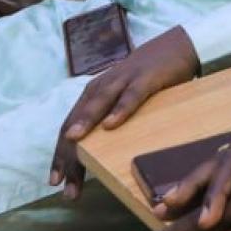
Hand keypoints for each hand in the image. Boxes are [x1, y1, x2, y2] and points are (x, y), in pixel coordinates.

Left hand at [48, 26, 198, 198]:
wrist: (175, 47)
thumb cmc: (145, 79)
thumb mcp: (122, 98)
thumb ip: (110, 119)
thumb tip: (98, 156)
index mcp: (93, 95)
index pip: (69, 127)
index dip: (60, 155)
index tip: (55, 183)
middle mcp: (101, 88)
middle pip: (77, 121)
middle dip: (68, 152)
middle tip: (63, 182)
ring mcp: (122, 81)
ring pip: (98, 105)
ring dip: (85, 124)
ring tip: (73, 143)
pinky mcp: (144, 79)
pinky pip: (130, 96)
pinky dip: (120, 109)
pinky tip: (111, 124)